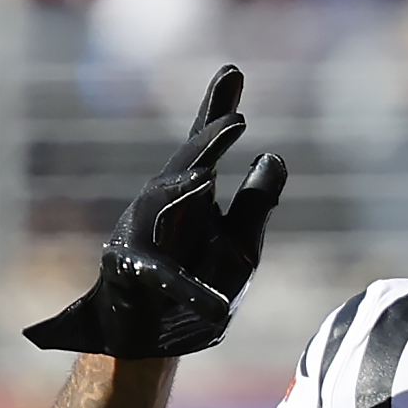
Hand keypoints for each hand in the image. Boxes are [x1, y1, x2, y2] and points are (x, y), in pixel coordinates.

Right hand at [23, 66, 287, 358]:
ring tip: (205, 179)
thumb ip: (256, 207)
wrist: (144, 337)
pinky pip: (166, 281)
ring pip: (162, 208)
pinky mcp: (133, 273)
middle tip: (235, 121)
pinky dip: (191, 292)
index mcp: (190, 194)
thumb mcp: (239, 247)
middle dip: (206, 142)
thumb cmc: (191, 285)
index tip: (233, 71)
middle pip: (184, 166)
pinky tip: (217, 306)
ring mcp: (141, 234)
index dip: (217, 109)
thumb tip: (273, 155)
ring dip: (182, 192)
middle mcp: (161, 204)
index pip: (204, 147)